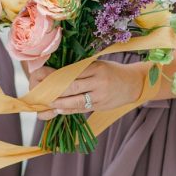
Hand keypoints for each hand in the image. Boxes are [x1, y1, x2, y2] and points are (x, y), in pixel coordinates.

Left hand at [30, 61, 145, 120]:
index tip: (43, 77)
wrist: (133, 83)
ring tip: (47, 103)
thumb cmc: (112, 72)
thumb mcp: (98, 65)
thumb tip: (57, 74)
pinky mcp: (101, 106)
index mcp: (95, 67)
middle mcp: (98, 81)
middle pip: (72, 86)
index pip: (72, 72)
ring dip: (60, 103)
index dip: (56, 76)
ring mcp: (100, 95)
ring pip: (76, 100)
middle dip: (55, 90)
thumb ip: (81, 69)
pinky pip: (82, 108)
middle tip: (41, 92)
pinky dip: (69, 109)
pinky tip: (59, 110)